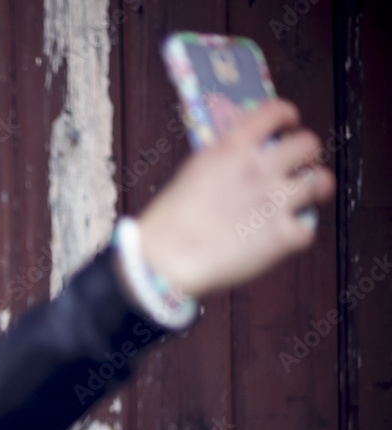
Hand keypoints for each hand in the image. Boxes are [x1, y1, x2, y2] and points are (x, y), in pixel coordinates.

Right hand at [134, 98, 336, 298]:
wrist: (167, 258)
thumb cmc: (170, 220)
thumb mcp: (194, 172)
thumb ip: (224, 158)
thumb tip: (242, 153)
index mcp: (232, 148)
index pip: (276, 112)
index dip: (288, 117)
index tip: (287, 126)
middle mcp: (259, 169)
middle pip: (308, 144)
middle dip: (306, 155)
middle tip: (297, 167)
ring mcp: (274, 202)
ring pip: (321, 182)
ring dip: (315, 189)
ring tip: (304, 199)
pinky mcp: (282, 236)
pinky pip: (308, 229)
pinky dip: (297, 234)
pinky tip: (283, 236)